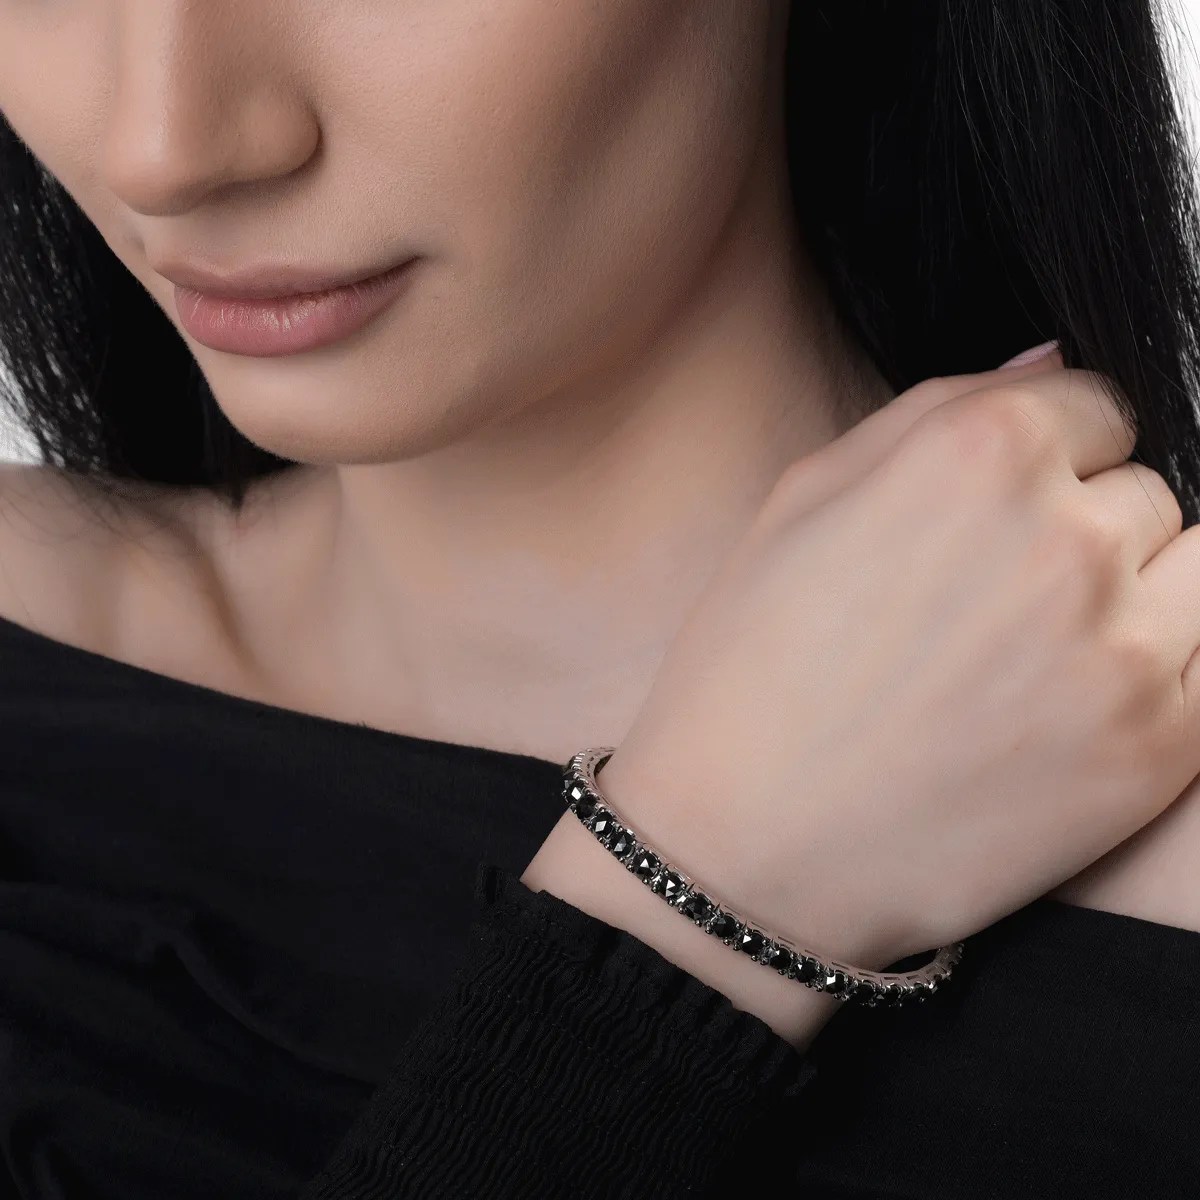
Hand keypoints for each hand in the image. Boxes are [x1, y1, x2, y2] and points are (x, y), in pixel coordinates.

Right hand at [592, 348, 1199, 969]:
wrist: (746, 843)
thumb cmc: (753, 668)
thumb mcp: (802, 500)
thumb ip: (935, 407)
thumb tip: (1050, 360)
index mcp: (977, 452)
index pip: (1098, 404)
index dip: (1048, 454)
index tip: (1002, 511)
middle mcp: (1068, 536)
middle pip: (1146, 489)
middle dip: (1084, 526)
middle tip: (997, 599)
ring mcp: (1125, 647)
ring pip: (1199, 567)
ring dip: (1138, 593)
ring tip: (1039, 652)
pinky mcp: (1158, 749)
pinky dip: (1163, 669)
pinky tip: (1072, 704)